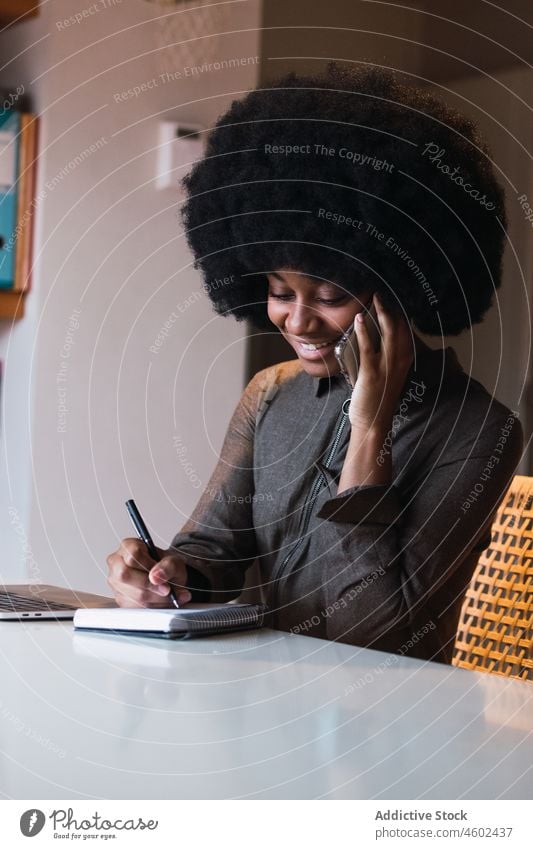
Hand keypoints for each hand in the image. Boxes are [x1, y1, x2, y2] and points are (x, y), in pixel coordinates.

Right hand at [106, 538, 191, 607]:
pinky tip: (162, 601)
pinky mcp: (120, 599)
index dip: (148, 566)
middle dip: (149, 585)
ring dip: (155, 598)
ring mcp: (115, 582)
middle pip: (125, 575)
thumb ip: (167, 566)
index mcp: (128, 546)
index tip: (161, 573)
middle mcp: (116, 563)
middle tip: (167, 589)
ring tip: (170, 595)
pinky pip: (134, 606)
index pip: (132, 555)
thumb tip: (156, 577)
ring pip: (131, 594)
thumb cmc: (166, 566)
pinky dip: (152, 606)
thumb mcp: (173, 561)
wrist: (166, 578)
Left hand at [347, 293, 414, 429]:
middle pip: (401, 327)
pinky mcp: (372, 373)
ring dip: (382, 313)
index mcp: (405, 360)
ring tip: (376, 297)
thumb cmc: (377, 399)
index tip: (395, 295)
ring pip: (389, 334)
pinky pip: (369, 348)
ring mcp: (387, 367)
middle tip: (385, 289)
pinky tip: (360, 319)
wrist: (373, 423)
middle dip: (394, 306)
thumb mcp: (388, 375)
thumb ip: (386, 357)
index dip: (401, 312)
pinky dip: (365, 332)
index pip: (406, 330)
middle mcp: (400, 361)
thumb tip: (376, 339)